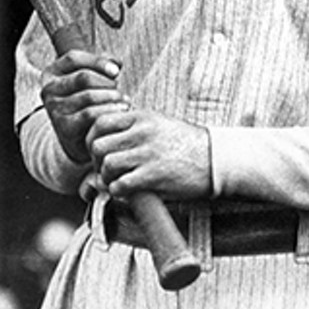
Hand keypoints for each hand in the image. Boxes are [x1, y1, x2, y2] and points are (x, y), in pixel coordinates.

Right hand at [40, 51, 128, 165]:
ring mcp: (54, 108)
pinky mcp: (63, 126)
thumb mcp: (92, 77)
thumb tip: (116, 65)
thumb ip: (103, 64)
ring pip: (89, 96)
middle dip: (107, 82)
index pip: (73, 58)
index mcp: (52, 72)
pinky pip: (90, 113)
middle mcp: (48, 89)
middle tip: (120, 91)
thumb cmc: (88, 99)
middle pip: (83, 77)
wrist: (79, 136)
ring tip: (125, 101)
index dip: (97, 61)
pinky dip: (109, 111)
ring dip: (112, 97)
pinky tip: (121, 111)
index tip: (117, 71)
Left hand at [88, 109, 212, 199]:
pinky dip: (118, 191)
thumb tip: (106, 141)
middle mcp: (142, 132)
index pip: (100, 122)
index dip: (93, 139)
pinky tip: (127, 190)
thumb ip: (133, 128)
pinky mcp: (153, 176)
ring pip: (106, 165)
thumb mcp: (159, 124)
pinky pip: (120, 185)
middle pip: (98, 145)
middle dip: (96, 161)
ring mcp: (147, 154)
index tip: (100, 151)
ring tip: (117, 181)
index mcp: (142, 117)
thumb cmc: (186, 144)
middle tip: (106, 169)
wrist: (215, 159)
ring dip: (107, 178)